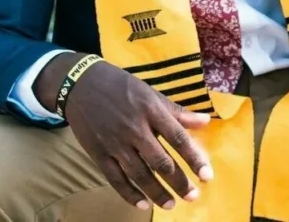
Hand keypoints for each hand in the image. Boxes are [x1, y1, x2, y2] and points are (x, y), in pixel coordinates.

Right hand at [35, 54, 213, 211]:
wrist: (81, 84)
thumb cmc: (122, 87)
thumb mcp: (151, 94)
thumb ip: (177, 112)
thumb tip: (206, 121)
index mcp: (151, 110)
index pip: (177, 138)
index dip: (194, 158)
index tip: (207, 176)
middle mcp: (134, 128)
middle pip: (160, 161)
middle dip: (178, 182)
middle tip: (193, 196)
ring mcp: (115, 143)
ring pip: (139, 174)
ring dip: (157, 192)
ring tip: (171, 204)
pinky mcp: (98, 153)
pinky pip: (115, 179)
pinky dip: (129, 193)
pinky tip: (142, 204)